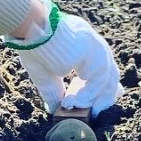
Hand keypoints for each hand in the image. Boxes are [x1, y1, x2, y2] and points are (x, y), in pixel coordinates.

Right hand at [8, 0, 121, 114]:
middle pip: (109, 72)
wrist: (30, 29)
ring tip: (79, 109)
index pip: (101, 67)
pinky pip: (97, 79)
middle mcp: (93, 43)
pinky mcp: (92, 50)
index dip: (102, 86)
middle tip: (98, 110)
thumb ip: (53, 91)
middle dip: (106, 94)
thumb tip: (55, 109)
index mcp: (83, 45)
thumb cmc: (34, 46)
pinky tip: (73, 102)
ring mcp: (94, 45)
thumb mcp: (45, 74)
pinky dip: (87, 94)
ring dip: (94, 98)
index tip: (100, 102)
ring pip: (106, 77)